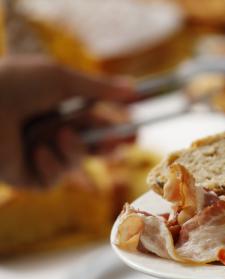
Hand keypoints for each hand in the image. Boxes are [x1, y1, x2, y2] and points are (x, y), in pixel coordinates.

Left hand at [0, 56, 135, 186]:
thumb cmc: (14, 85)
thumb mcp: (62, 79)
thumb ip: (100, 89)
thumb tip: (134, 88)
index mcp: (55, 110)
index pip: (93, 123)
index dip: (115, 128)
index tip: (135, 131)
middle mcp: (47, 134)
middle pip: (89, 147)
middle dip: (106, 146)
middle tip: (121, 144)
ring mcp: (37, 157)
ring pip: (74, 163)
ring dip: (73, 150)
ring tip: (60, 135)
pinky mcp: (27, 178)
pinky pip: (54, 179)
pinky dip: (51, 165)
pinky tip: (36, 152)